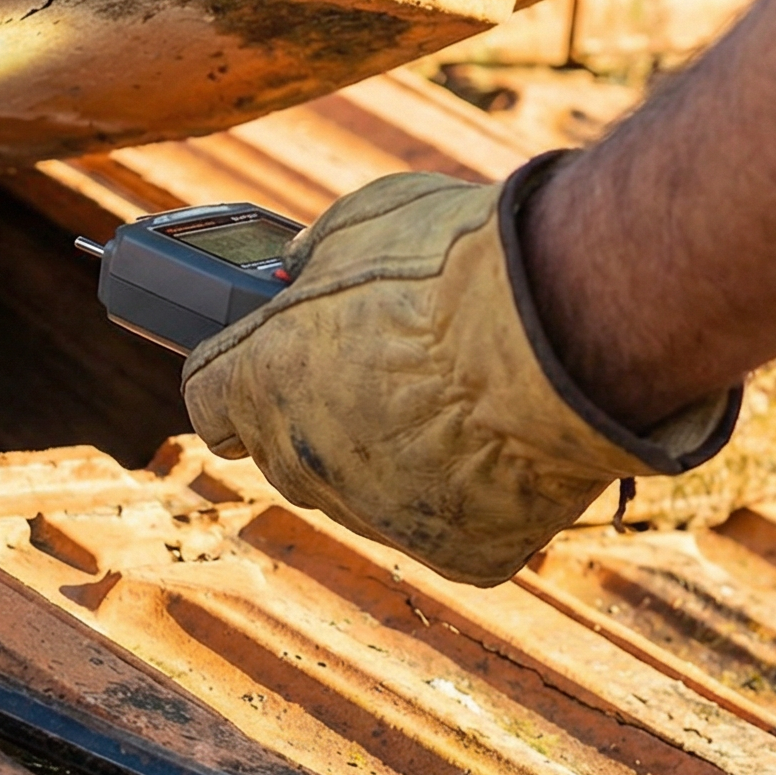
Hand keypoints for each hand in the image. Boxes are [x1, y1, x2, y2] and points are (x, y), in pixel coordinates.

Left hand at [181, 162, 736, 585]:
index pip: (208, 399)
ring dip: (391, 454)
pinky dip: (467, 493)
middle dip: (317, 412)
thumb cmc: (460, 261)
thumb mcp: (363, 222)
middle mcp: (304, 460)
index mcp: (260, 381)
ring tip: (457, 396)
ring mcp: (378, 515)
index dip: (236, 374)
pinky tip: (500, 444)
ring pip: (364, 492)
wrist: (567, 325)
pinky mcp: (457, 552)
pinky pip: (446, 525)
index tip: (262, 359)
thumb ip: (316, 258)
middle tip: (381, 367)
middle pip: (286, 450)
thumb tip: (302, 267)